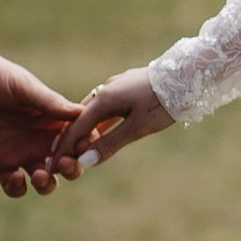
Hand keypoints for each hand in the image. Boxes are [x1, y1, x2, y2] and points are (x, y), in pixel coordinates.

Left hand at [0, 44, 80, 196]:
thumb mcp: (22, 85)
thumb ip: (49, 102)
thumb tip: (81, 113)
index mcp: (53, 117)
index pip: (80, 136)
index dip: (85, 145)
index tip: (81, 148)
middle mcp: (42, 138)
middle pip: (68, 163)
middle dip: (72, 169)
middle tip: (63, 165)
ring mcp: (21, 153)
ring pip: (46, 180)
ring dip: (48, 184)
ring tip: (39, 174)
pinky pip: (15, 186)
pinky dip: (18, 188)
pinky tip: (14, 176)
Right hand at [55, 68, 171, 167]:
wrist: (189, 75)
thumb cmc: (164, 103)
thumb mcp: (137, 128)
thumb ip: (109, 144)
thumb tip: (84, 162)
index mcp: (103, 99)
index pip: (74, 129)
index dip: (63, 149)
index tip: (51, 166)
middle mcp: (105, 90)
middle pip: (79, 119)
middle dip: (69, 140)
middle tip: (58, 160)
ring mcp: (116, 86)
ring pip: (92, 112)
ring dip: (84, 130)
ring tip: (76, 149)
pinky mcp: (127, 87)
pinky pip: (106, 107)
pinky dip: (99, 122)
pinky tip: (100, 131)